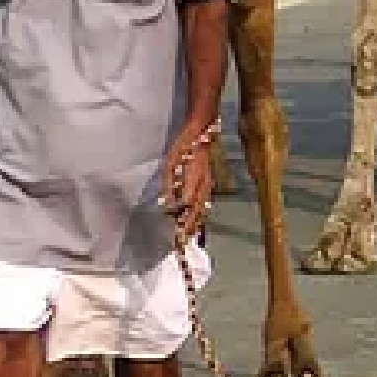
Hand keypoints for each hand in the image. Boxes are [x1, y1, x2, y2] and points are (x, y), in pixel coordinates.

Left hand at [161, 120, 219, 239]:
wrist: (201, 134)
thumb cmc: (183, 147)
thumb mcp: (171, 164)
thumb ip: (169, 184)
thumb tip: (167, 204)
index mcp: (194, 179)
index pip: (188, 204)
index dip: (183, 219)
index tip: (176, 232)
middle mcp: (203, 184)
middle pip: (198, 210)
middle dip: (190, 226)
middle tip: (182, 242)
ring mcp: (208, 184)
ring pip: (203, 208)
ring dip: (197, 223)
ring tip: (190, 236)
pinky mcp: (209, 183)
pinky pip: (206, 202)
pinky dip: (201, 214)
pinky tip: (197, 221)